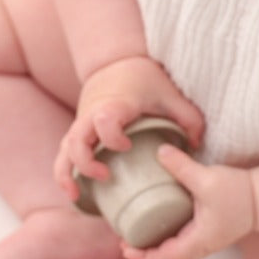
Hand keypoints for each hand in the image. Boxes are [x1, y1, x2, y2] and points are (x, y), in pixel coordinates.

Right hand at [54, 56, 203, 196]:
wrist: (117, 63)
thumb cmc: (145, 80)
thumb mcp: (171, 95)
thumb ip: (188, 119)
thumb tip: (196, 147)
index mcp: (115, 104)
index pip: (104, 119)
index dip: (112, 136)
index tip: (127, 146)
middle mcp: (92, 114)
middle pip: (76, 139)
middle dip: (85, 162)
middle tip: (106, 176)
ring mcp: (82, 123)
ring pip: (64, 149)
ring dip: (66, 173)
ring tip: (77, 195)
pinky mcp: (77, 131)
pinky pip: (63, 154)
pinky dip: (63, 174)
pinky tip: (74, 194)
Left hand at [122, 144, 254, 258]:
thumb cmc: (239, 192)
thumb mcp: (207, 178)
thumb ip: (182, 166)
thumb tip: (158, 152)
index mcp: (199, 240)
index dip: (143, 257)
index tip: (126, 248)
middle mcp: (201, 246)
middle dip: (146, 258)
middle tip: (127, 243)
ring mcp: (205, 242)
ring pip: (177, 258)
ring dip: (157, 252)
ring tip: (139, 235)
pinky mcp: (207, 233)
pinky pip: (183, 247)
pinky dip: (167, 243)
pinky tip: (159, 224)